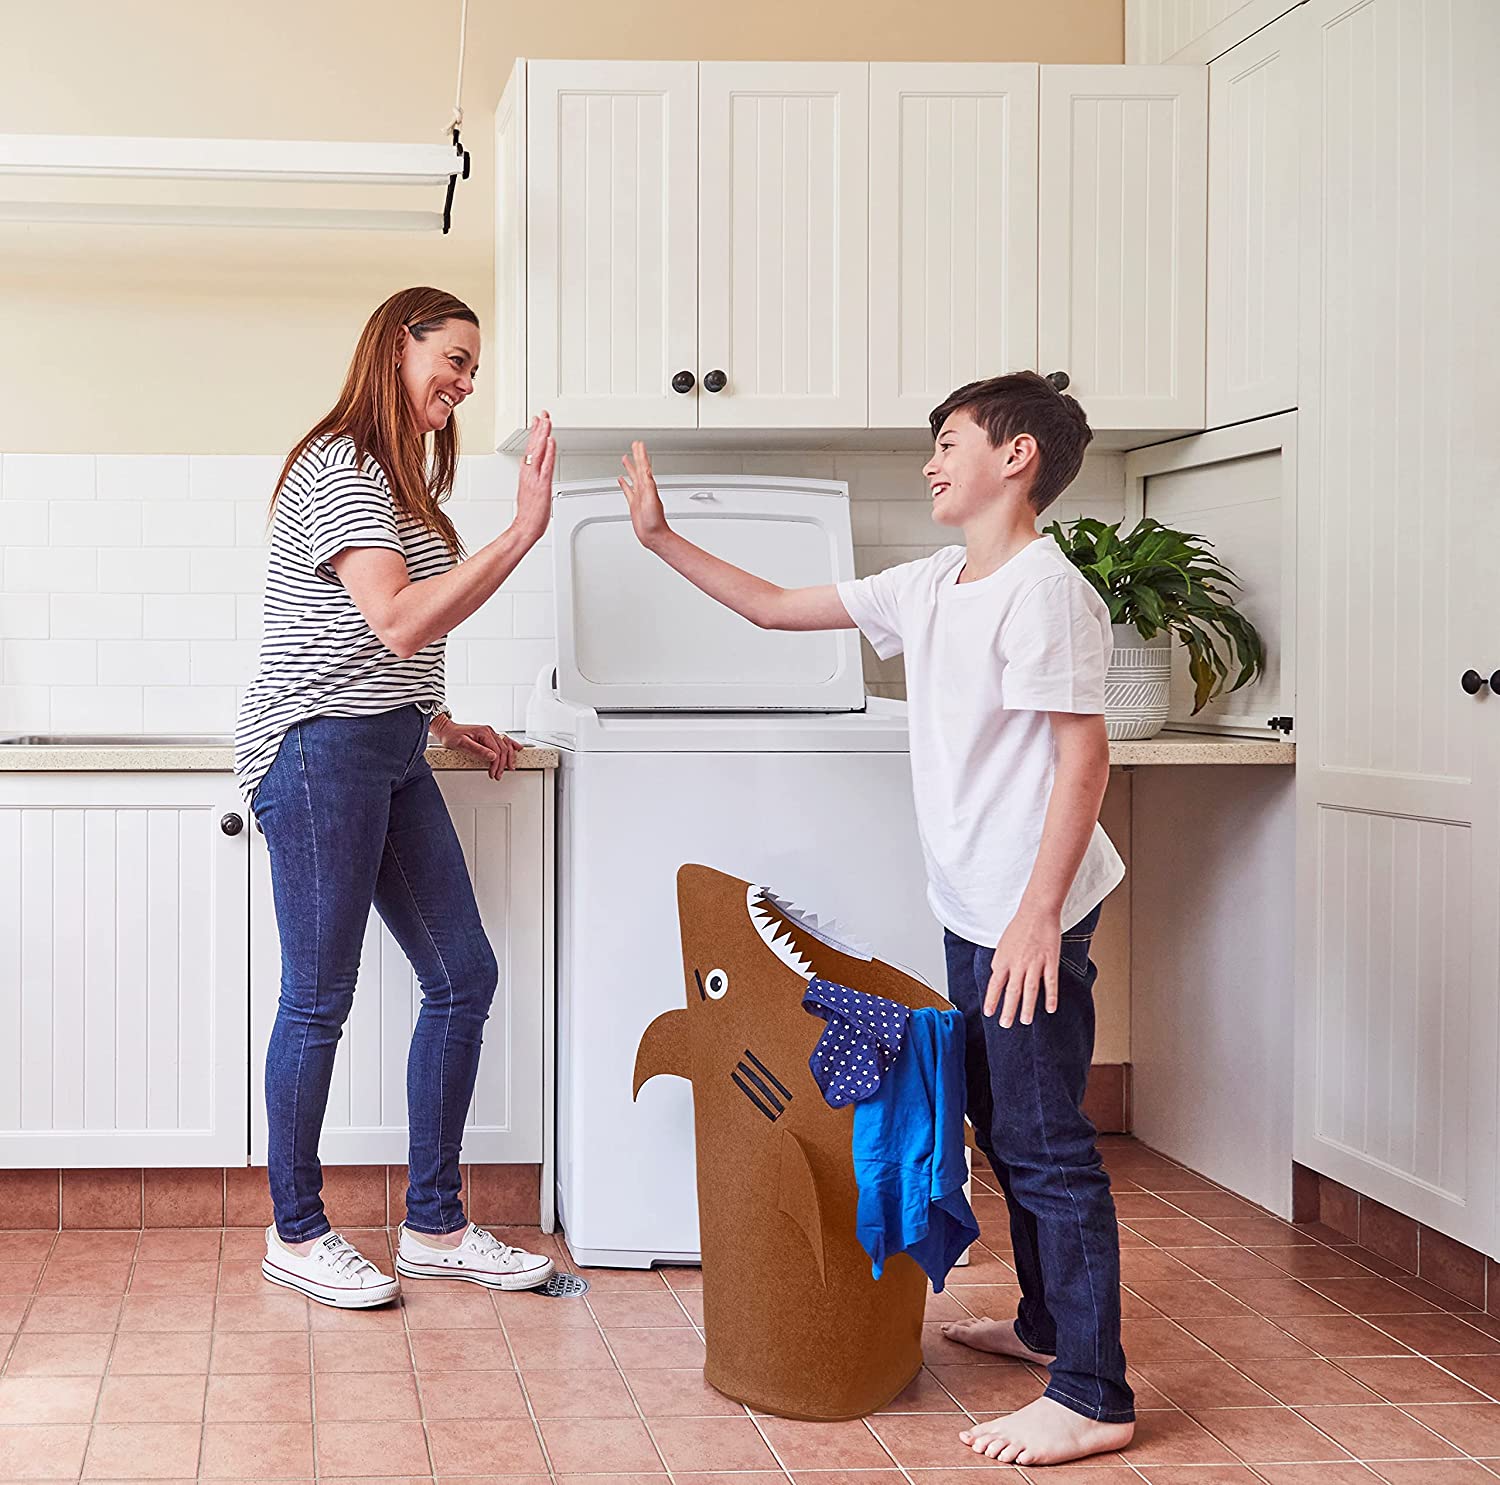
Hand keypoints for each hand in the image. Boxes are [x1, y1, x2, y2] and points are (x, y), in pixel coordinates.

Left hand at [431, 717, 518, 779]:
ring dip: (508, 757)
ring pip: (506, 745)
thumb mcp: (462, 744)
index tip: (493, 773)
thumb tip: (492, 756)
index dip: (496, 764)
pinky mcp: (488, 736)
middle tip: (498, 775)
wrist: (446, 729)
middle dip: (502, 764)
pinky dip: (511, 745)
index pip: (496, 751)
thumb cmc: (451, 736)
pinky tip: (516, 748)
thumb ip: (478, 750)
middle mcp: (489, 731)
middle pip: (503, 749)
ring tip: (508, 768)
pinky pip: (503, 740)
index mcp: (484, 733)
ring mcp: (489, 733)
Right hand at [514, 412, 555, 541]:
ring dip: (543, 434)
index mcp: (527, 473)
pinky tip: (551, 441)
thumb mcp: (529, 490)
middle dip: (539, 428)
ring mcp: (535, 477)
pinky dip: (548, 451)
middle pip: (534, 445)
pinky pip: (546, 465)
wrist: (525, 527)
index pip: (531, 448)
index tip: (537, 420)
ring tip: (547, 420)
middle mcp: (529, 472)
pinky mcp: (542, 485)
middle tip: (544, 414)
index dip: (534, 432)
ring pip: (539, 451)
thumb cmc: (529, 513)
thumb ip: (532, 476)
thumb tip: (534, 468)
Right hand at [618, 441, 668, 548]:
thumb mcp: (652, 500)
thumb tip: (646, 472)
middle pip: (638, 468)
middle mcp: (644, 489)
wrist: (654, 536)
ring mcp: (638, 496)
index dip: (640, 455)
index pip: (643, 466)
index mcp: (648, 486)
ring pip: (633, 477)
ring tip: (625, 458)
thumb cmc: (655, 521)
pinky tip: (621, 480)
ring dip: (630, 468)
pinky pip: (627, 490)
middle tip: (634, 445)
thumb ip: (649, 486)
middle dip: (636, 456)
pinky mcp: (634, 504)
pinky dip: (624, 484)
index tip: (638, 444)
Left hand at [984, 904, 1062, 1026]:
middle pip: (1012, 991)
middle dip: (1008, 1010)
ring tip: (1025, 1021)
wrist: (1036, 911)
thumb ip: (1000, 962)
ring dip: (1027, 1007)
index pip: (995, 984)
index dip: (992, 1000)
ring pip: (1030, 990)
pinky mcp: (1050, 960)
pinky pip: (1050, 982)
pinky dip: (1051, 996)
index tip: (989, 1013)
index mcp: (1004, 959)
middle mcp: (1018, 963)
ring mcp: (1034, 962)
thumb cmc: (1019, 926)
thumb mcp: (1003, 944)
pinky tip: (1050, 1008)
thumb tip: (997, 976)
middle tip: (1006, 1024)